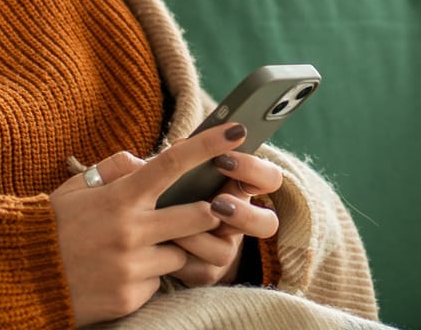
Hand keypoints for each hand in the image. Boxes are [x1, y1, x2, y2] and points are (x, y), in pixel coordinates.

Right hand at [48, 122, 248, 326]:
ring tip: (132, 249)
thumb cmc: (50, 227)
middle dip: (208, 212)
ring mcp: (131, 267)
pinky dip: (147, 277)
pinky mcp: (129, 297)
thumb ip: (117, 169)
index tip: (238, 132)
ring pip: (180, 254)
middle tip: (202, 210)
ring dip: (169, 249)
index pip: (173, 164)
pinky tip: (118, 274)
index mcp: (119, 198)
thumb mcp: (78, 188)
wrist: (16, 280)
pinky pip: (157, 283)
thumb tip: (151, 162)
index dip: (210, 146)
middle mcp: (129, 231)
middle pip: (200, 215)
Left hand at [166, 150, 283, 286]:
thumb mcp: (173, 170)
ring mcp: (224, 248)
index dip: (253, 169)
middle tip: (217, 203)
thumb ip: (174, 158)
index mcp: (239, 188)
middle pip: (268, 224)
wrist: (152, 229)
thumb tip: (164, 150)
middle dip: (244, 214)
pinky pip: (200, 268)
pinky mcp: (205, 271)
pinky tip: (164, 243)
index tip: (223, 158)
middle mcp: (239, 221)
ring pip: (228, 252)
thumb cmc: (169, 190)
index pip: (268, 179)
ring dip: (202, 238)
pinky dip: (181, 253)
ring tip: (180, 229)